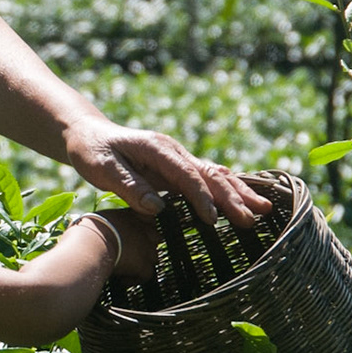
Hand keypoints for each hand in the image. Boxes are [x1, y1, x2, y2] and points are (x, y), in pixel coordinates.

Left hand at [64, 118, 271, 227]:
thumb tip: (158, 208)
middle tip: (252, 219)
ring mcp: (177, 158)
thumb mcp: (102, 169)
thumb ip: (130, 188)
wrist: (87, 133)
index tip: (214, 219)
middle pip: (209, 175)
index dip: (202, 197)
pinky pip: (206, 177)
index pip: (187, 175)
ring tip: (264, 209)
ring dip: (238, 192)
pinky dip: (227, 188)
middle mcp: (173, 151)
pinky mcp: (176, 167)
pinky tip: (244, 199)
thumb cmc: (92, 151)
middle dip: (232, 197)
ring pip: (214, 175)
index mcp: (158, 149)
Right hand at [91, 208, 161, 281]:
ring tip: (124, 268)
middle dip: (144, 246)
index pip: (148, 219)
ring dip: (140, 264)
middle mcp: (143, 228)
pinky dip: (134, 279)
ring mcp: (146, 247)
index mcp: (131, 214)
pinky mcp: (143, 265)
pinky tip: (121, 280)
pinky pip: (146, 275)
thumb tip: (102, 231)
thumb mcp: (97, 219)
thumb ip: (109, 223)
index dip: (141, 228)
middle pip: (154, 237)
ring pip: (153, 257)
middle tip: (128, 254)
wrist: (87, 246)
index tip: (130, 236)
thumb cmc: (84, 232)